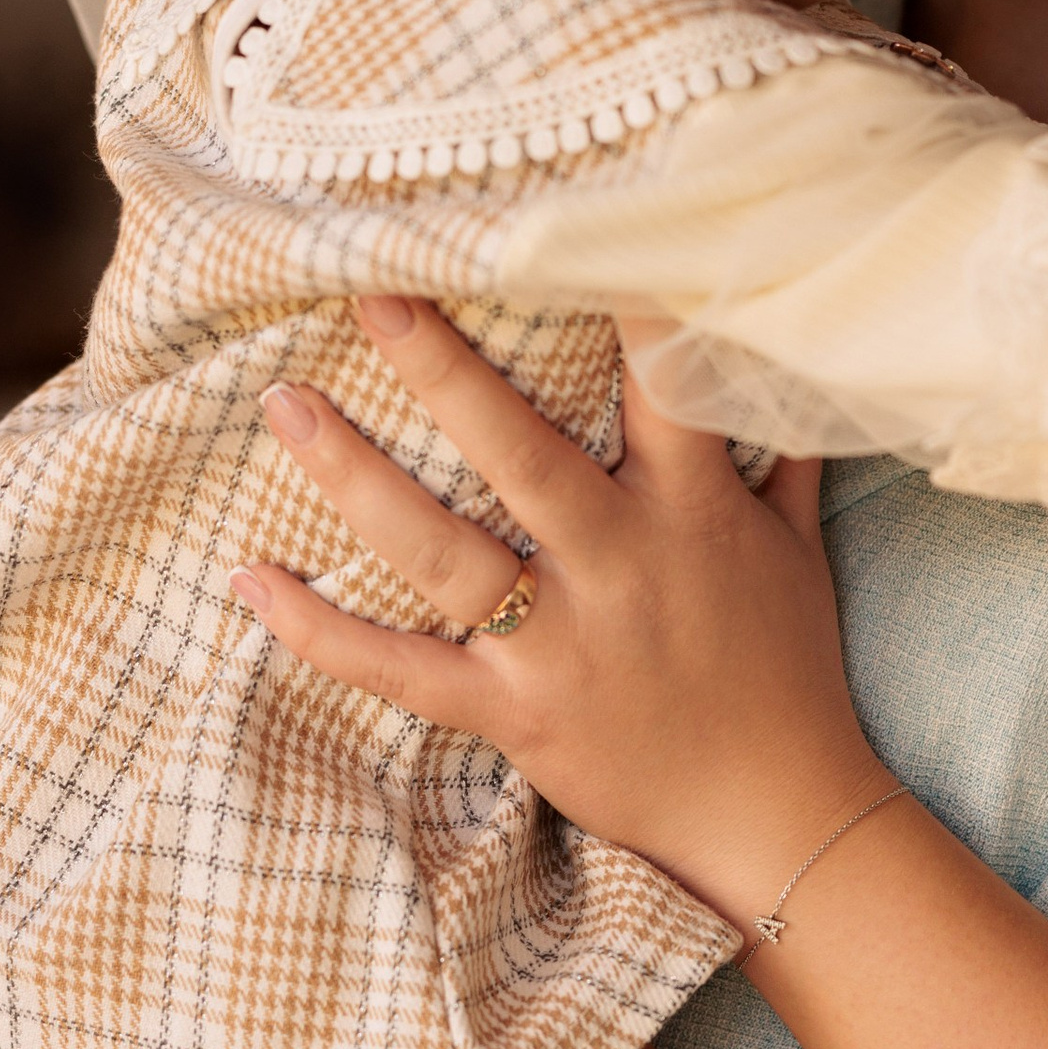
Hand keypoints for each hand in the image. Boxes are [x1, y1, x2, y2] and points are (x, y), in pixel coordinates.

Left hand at [229, 299, 890, 921]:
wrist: (779, 819)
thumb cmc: (790, 676)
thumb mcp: (796, 554)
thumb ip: (777, 458)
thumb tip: (777, 364)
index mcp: (693, 515)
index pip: (663, 388)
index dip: (625, 305)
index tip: (563, 229)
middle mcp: (621, 568)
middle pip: (519, 453)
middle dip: (441, 370)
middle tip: (369, 290)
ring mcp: (561, 644)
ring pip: (443, 552)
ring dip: (355, 478)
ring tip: (285, 405)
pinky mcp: (516, 713)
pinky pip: (402, 670)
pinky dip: (320, 630)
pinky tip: (251, 579)